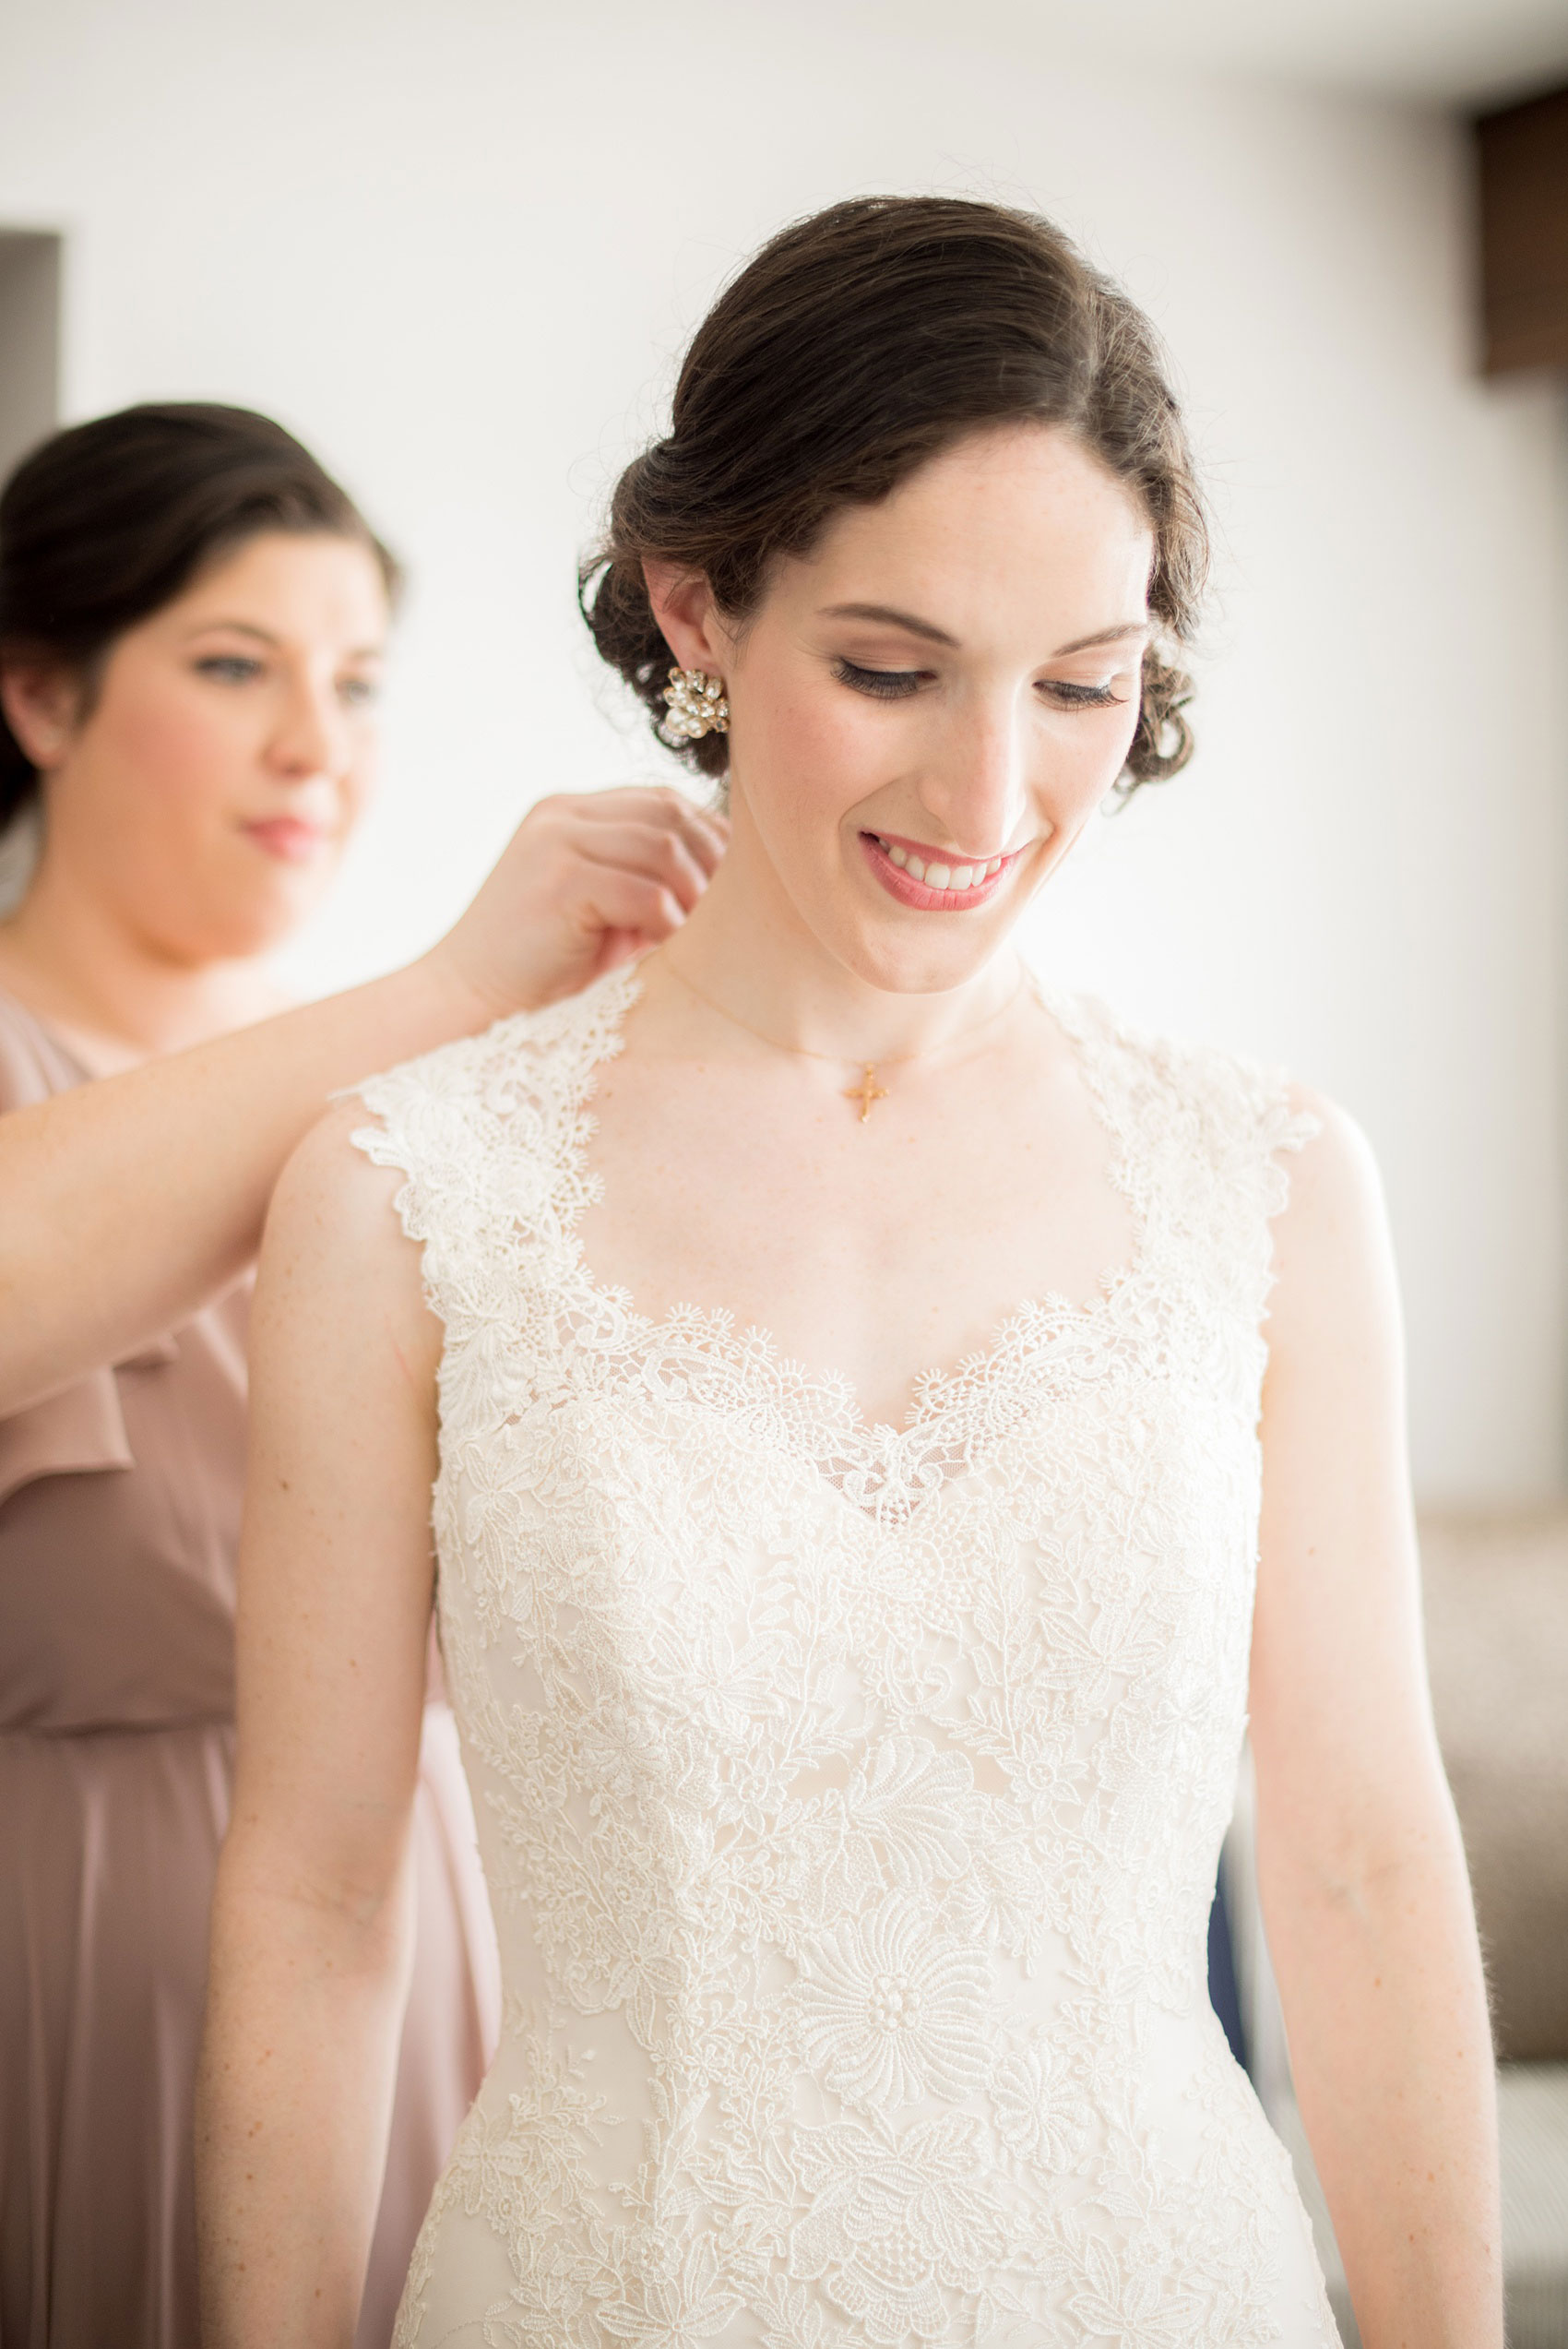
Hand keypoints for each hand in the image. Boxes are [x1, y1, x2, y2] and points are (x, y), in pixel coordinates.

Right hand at [425, 785, 726, 1019]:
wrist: (465, 1002)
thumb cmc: (543, 969)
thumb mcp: (604, 912)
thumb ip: (649, 882)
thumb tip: (735, 882)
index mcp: (573, 813)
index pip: (664, 802)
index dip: (709, 841)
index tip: (734, 890)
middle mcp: (563, 815)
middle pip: (670, 814)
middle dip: (712, 864)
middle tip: (731, 915)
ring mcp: (556, 842)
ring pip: (663, 848)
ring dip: (695, 896)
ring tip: (702, 937)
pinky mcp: (558, 881)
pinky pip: (644, 892)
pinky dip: (669, 924)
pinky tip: (668, 951)